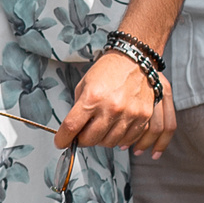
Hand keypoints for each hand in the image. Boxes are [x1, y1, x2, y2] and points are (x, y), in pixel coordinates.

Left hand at [56, 50, 176, 154]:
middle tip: (81, 134)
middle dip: (81, 140)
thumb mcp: (85, 85)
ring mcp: (129, 114)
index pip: (71, 127)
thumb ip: (78, 108)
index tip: (61, 142)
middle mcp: (111, 108)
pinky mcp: (142, 116)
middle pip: (89, 140)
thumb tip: (73, 129)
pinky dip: (119, 139)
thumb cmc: (108, 70)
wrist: (135, 59)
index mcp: (92, 98)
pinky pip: (127, 139)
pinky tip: (115, 129)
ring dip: (100, 140)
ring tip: (100, 129)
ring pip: (108, 143)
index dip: (63, 139)